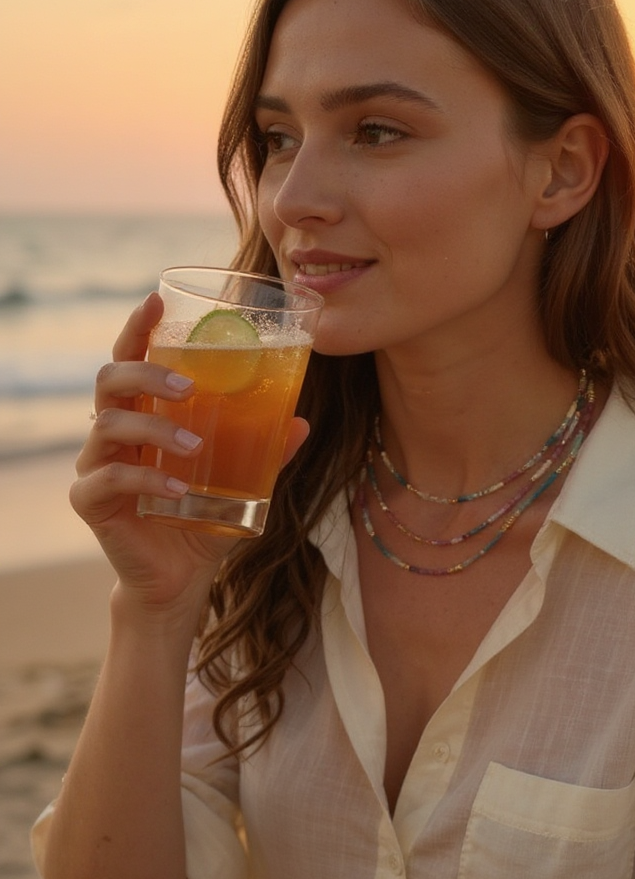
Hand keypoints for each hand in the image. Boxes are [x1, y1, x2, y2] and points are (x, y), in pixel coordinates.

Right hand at [71, 293, 307, 611]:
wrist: (182, 578)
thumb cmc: (204, 518)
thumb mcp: (244, 482)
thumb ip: (265, 451)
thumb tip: (300, 422)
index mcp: (144, 413)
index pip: (131, 357)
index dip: (137, 327)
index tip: (155, 300)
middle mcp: (114, 431)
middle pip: (109, 379)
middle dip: (146, 372)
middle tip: (188, 385)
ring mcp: (96, 464)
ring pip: (107, 423)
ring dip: (154, 427)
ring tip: (193, 446)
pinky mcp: (90, 501)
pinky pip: (108, 478)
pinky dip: (144, 478)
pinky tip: (176, 490)